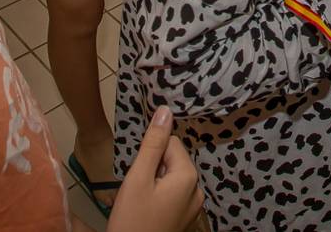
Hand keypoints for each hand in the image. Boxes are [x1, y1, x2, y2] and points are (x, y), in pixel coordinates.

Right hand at [108, 107, 202, 231]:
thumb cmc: (132, 219)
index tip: (139, 172)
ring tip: (140, 201)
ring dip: (154, 183)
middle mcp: (197, 190)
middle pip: (172, 161)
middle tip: (137, 189)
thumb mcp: (138, 178)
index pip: (171, 143)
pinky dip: (158, 197)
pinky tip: (146, 211)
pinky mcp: (186, 219)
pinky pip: (173, 196)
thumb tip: (165, 110)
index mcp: (188, 177)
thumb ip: (153, 143)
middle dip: (153, 168)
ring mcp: (193, 208)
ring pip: (170, 178)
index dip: (151, 153)